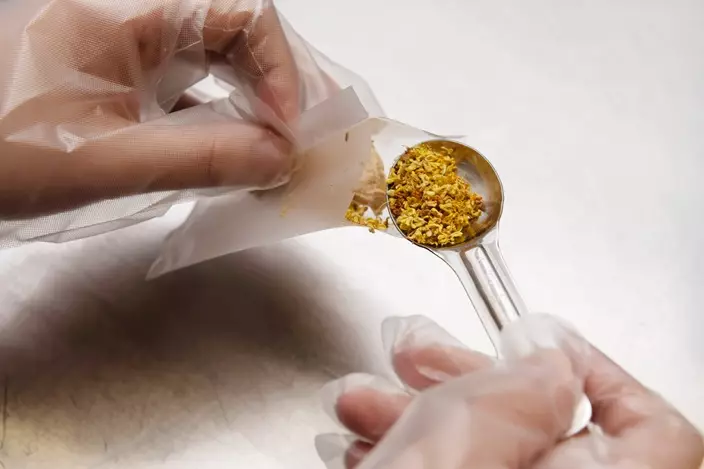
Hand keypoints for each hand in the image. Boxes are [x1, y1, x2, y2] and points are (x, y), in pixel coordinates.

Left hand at [0, 0, 299, 217]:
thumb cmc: (2, 152)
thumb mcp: (108, 159)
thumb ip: (202, 159)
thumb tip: (281, 159)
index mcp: (131, 11)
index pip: (241, 13)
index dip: (281, 68)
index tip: (290, 129)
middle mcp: (136, 17)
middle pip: (235, 34)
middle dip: (278, 85)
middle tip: (307, 136)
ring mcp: (129, 47)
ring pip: (215, 62)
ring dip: (254, 103)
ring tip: (283, 147)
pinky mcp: (122, 78)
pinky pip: (188, 90)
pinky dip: (220, 121)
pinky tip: (238, 154)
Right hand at [318, 315, 703, 468]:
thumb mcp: (460, 450)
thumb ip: (517, 393)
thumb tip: (546, 356)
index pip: (652, 428)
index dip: (592, 370)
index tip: (530, 343)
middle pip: (549, 437)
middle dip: (467, 383)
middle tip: (414, 356)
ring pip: (489, 461)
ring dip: (422, 418)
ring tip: (360, 402)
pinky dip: (417, 460)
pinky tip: (367, 446)